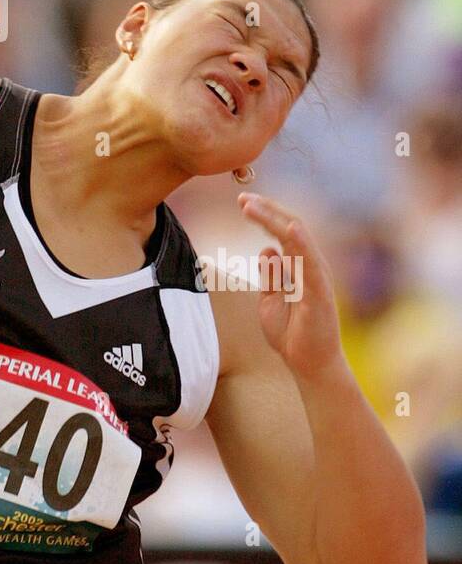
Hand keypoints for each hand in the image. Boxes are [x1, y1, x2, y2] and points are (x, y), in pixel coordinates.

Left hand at [237, 191, 344, 382]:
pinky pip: (311, 263)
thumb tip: (267, 251)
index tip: (243, 202)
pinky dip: (302, 244)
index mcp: (299, 266)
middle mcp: (310, 266)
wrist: (308, 366)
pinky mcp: (320, 292)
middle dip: (266, 210)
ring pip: (297, 238)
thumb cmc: (292, 334)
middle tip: (242, 197)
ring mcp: (316, 276)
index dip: (264, 214)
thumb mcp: (271, 300)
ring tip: (252, 206)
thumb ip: (270, 277)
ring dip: (274, 219)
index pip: (282, 231)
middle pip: (290, 227)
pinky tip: (290, 229)